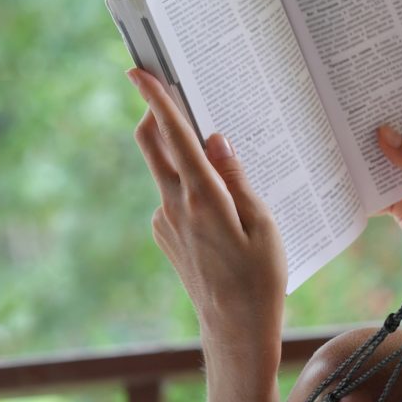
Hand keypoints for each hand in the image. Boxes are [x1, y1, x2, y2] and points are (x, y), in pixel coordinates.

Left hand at [128, 68, 286, 350]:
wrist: (233, 329)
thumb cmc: (260, 277)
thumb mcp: (263, 224)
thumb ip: (235, 177)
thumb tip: (214, 139)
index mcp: (203, 198)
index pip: (174, 136)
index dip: (156, 100)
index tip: (138, 72)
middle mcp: (174, 206)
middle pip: (152, 145)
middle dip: (155, 114)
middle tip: (171, 93)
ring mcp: (164, 222)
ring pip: (164, 171)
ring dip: (179, 154)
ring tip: (220, 164)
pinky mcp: (164, 235)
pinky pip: (172, 197)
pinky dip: (188, 186)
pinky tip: (219, 208)